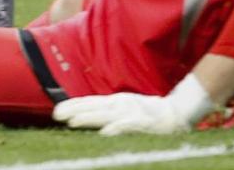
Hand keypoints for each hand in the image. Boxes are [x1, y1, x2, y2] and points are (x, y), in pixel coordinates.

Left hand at [53, 92, 187, 135]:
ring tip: (73, 122)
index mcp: (116, 102)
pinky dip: (116, 128)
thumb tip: (87, 118)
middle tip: (56, 114)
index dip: (74, 105)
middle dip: (75, 111)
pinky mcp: (143, 123)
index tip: (57, 110)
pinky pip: (127, 126)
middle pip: (94, 108)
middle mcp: (121, 105)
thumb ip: (108, 113)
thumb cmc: (148, 112)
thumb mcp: (125, 108)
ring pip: (106, 115)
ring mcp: (131, 113)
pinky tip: (105, 132)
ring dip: (89, 118)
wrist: (176, 113)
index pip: (91, 102)